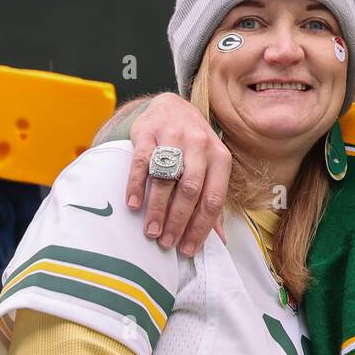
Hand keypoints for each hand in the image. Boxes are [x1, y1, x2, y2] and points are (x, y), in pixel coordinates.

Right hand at [127, 92, 229, 253]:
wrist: (173, 106)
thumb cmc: (194, 145)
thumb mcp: (211, 166)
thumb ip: (213, 199)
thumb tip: (221, 239)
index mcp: (220, 158)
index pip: (213, 199)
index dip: (201, 228)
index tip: (188, 249)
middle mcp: (200, 145)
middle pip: (191, 191)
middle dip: (178, 221)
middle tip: (166, 242)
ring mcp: (174, 137)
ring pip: (167, 178)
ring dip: (158, 209)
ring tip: (151, 231)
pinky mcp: (148, 132)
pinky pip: (142, 162)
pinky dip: (136, 186)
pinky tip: (133, 205)